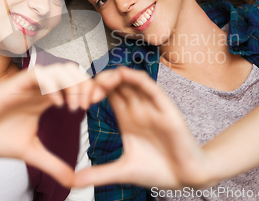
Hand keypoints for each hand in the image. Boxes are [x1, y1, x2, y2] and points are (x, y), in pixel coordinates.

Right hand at [0, 63, 101, 186]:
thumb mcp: (31, 153)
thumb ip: (53, 165)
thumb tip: (73, 183)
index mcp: (47, 100)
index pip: (77, 85)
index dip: (90, 90)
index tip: (95, 107)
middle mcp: (41, 89)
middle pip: (74, 73)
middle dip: (87, 86)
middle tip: (87, 107)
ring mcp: (29, 85)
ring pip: (61, 69)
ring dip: (73, 85)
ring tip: (74, 108)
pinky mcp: (15, 83)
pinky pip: (40, 74)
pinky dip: (53, 85)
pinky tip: (56, 105)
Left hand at [73, 67, 211, 189]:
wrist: (186, 178)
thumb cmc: (157, 171)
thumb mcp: (122, 171)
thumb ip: (98, 174)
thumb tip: (72, 183)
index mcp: (127, 118)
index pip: (107, 94)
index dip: (92, 91)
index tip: (79, 103)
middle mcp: (138, 109)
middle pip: (117, 83)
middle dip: (99, 81)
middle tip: (86, 92)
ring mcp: (151, 107)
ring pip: (131, 80)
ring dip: (114, 76)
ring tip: (100, 82)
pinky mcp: (166, 109)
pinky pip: (150, 87)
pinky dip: (136, 78)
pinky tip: (123, 75)